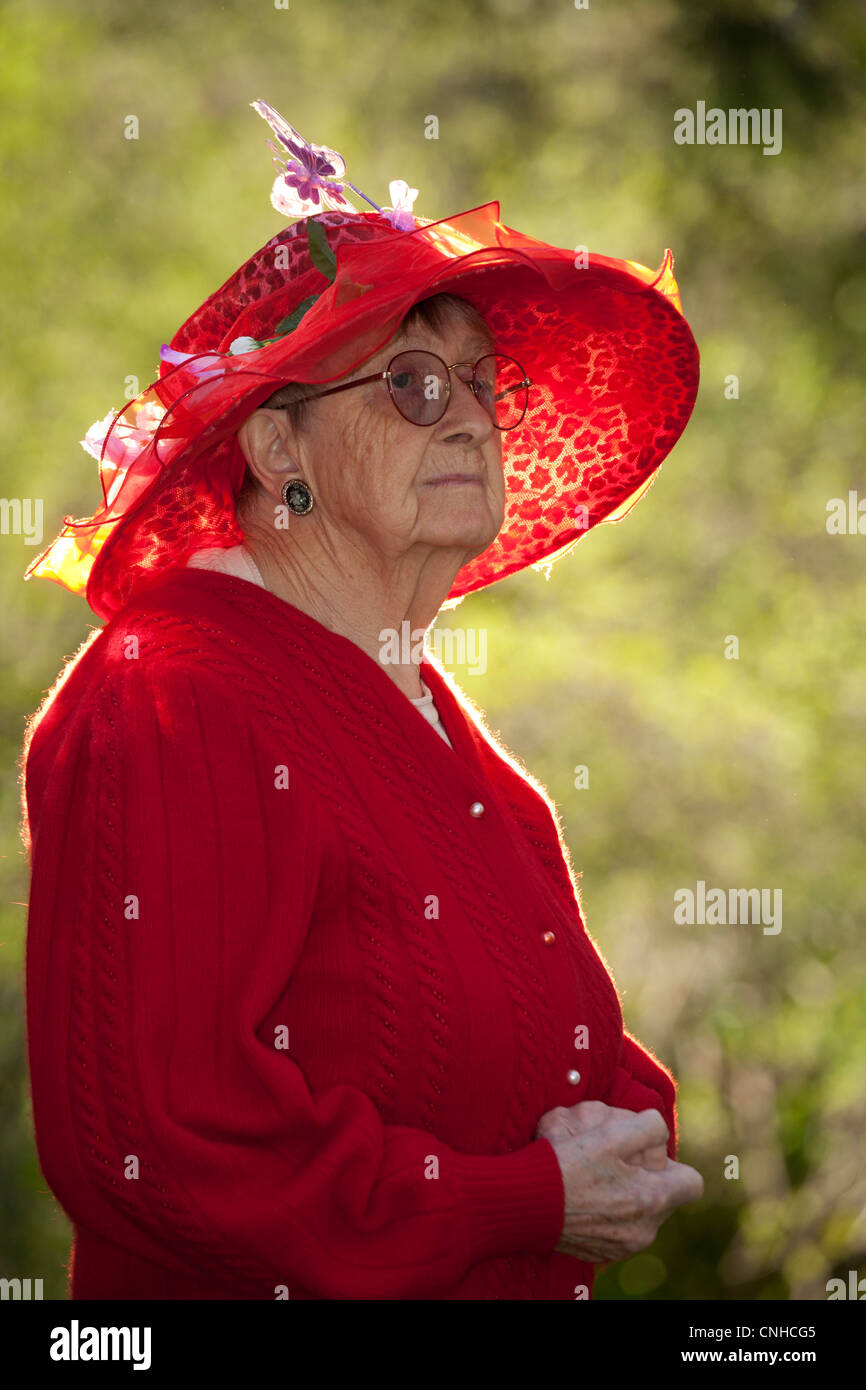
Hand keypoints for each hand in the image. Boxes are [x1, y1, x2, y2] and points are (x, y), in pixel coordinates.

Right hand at [535, 1100, 703, 1263]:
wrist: (522, 1203)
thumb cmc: (568, 1166)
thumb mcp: (612, 1134)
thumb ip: (648, 1126)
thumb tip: (657, 1127)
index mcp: (652, 1201)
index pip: (692, 1184)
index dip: (673, 1164)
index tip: (649, 1154)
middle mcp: (643, 1231)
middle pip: (661, 1197)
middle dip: (644, 1176)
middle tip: (614, 1158)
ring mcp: (621, 1246)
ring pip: (638, 1212)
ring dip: (624, 1192)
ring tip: (595, 1174)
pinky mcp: (599, 1253)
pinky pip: (616, 1227)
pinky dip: (605, 1210)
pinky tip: (583, 1194)